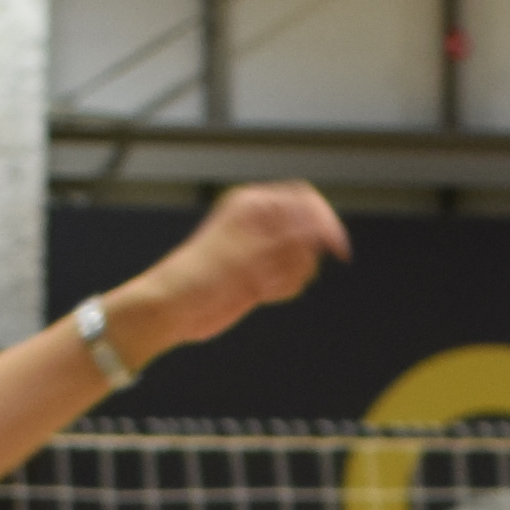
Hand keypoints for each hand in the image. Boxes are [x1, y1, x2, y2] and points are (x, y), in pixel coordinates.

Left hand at [129, 184, 354, 351]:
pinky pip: (291, 278)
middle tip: (282, 272)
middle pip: (308, 231)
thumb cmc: (198, 276)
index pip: (305, 201)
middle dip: (304, 255)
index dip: (325, 221)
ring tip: (265, 285)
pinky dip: (285, 288)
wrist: (173, 308)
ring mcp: (261, 250)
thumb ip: (288, 238)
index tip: (335, 247)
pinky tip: (262, 294)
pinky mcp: (260, 275)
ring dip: (293, 275)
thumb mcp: (248, 253)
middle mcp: (260, 224)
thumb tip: (321, 225)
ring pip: (302, 258)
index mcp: (254, 206)